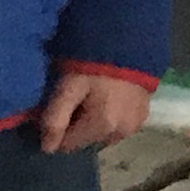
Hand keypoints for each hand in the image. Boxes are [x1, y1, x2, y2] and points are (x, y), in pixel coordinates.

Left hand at [37, 69, 153, 154]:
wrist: (132, 41)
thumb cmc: (95, 62)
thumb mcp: (69, 86)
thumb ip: (55, 118)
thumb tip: (46, 148)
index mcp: (102, 127)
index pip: (67, 145)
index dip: (55, 130)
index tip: (52, 108)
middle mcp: (121, 133)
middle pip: (86, 140)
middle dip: (75, 126)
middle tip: (71, 98)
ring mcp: (135, 126)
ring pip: (102, 135)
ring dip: (93, 123)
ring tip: (89, 97)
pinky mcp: (143, 117)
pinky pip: (118, 126)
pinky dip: (109, 118)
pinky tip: (106, 98)